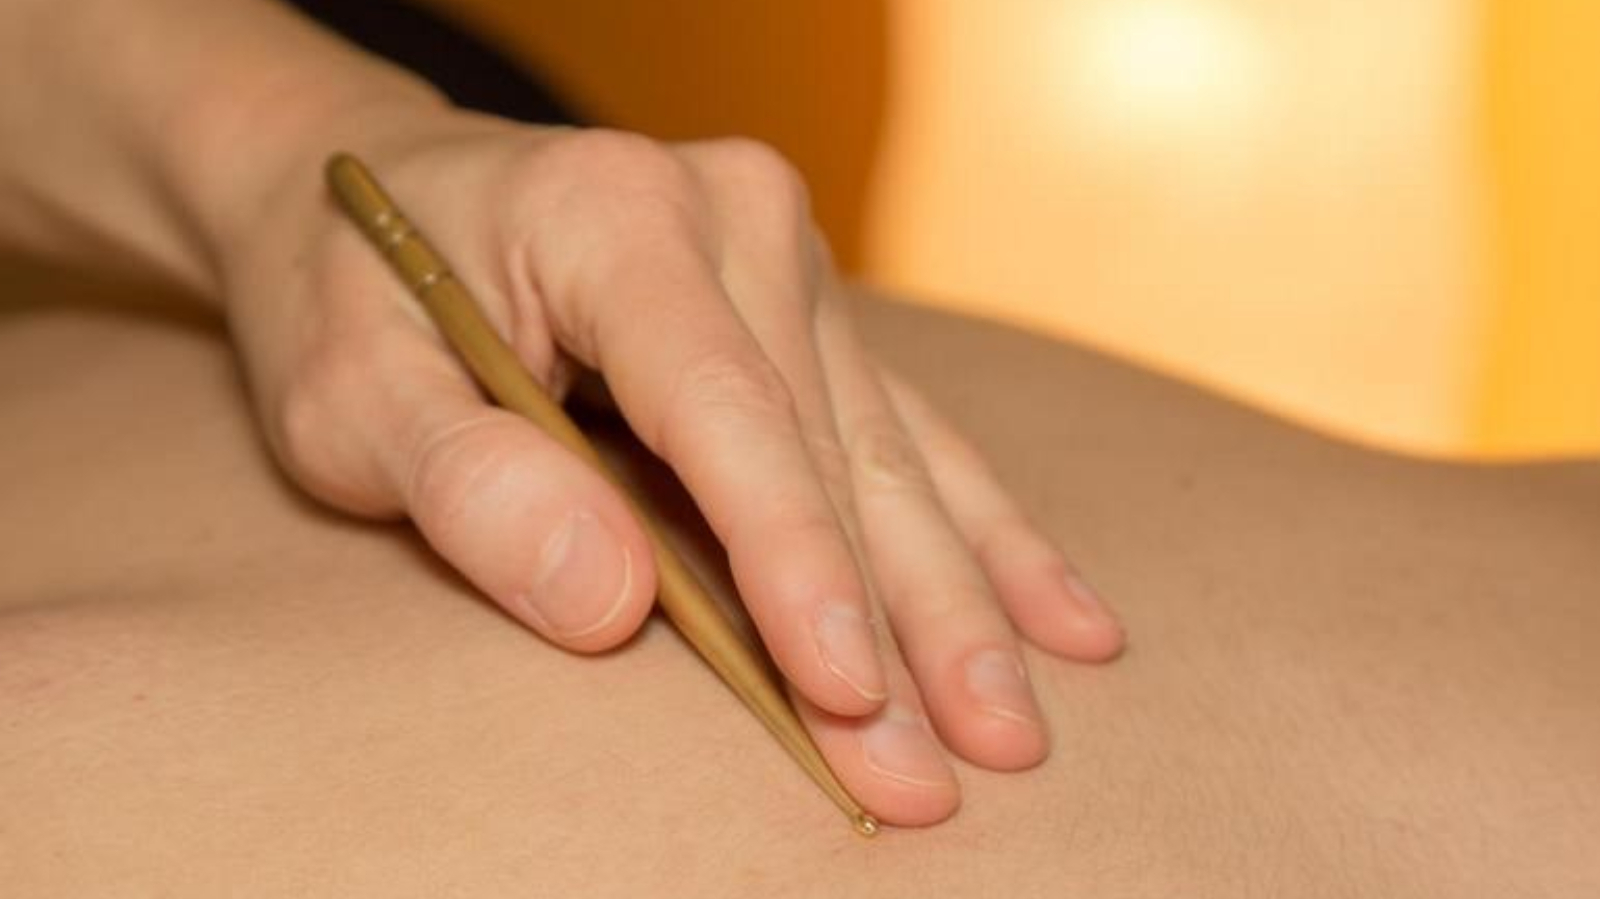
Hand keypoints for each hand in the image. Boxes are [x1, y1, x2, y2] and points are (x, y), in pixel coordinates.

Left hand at [219, 107, 1122, 825]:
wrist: (377, 184)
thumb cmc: (351, 291)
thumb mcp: (352, 391)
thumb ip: (470, 483)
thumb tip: (612, 601)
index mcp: (619, 217)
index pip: (727, 410)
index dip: (793, 560)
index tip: (844, 692)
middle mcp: (733, 221)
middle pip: (834, 447)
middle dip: (902, 621)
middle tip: (972, 762)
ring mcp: (786, 262)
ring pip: (892, 456)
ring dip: (960, 600)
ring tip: (1022, 722)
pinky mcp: (807, 314)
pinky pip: (909, 434)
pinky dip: (980, 534)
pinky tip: (1063, 615)